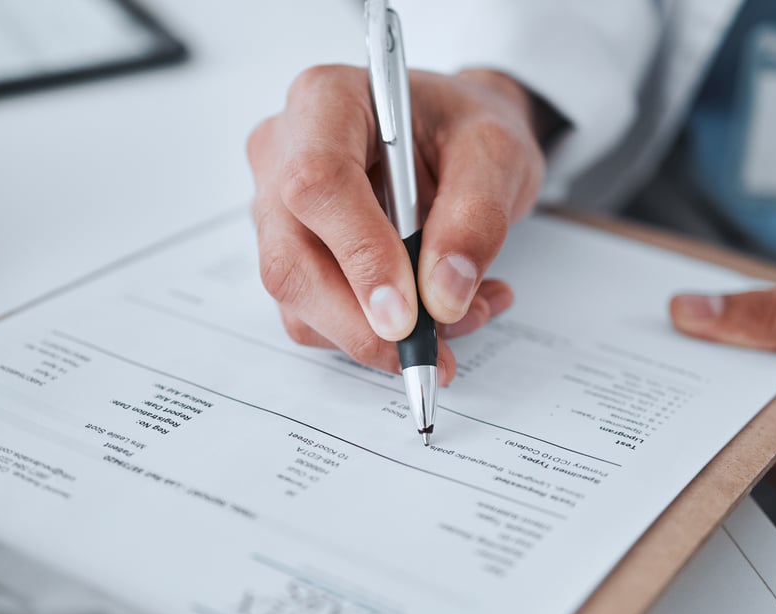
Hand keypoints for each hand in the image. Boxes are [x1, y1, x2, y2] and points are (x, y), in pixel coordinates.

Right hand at [246, 66, 547, 382]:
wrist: (457, 139)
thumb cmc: (466, 131)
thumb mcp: (497, 155)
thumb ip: (476, 219)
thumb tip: (442, 296)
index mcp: (326, 101)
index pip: (318, 184)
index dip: (360, 256)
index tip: (407, 314)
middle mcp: (283, 153)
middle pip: (290, 258)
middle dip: (361, 322)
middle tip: (432, 351)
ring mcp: (277, 210)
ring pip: (299, 299)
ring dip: (380, 333)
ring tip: (464, 311)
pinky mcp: (292, 254)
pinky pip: (317, 316)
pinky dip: (378, 334)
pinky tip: (438, 311)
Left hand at [670, 271, 775, 525]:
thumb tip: (692, 316)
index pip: (740, 431)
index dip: (703, 386)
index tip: (674, 350)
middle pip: (740, 437)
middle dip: (720, 384)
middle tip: (698, 337)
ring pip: (754, 438)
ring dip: (744, 392)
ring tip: (750, 348)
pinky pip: (774, 440)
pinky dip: (767, 403)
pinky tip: (775, 371)